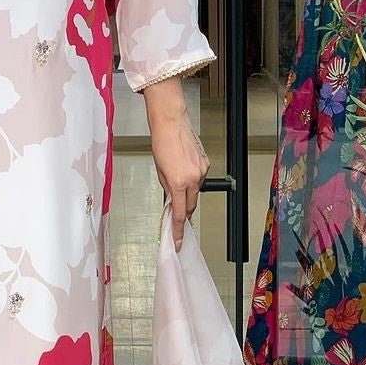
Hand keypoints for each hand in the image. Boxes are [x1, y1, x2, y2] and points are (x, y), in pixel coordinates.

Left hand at [144, 80, 209, 250]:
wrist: (171, 123)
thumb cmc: (161, 143)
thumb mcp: (159, 170)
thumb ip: (167, 188)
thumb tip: (171, 200)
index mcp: (178, 182)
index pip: (178, 213)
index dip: (178, 230)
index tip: (177, 241)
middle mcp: (193, 178)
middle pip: (190, 205)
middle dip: (183, 212)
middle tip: (176, 216)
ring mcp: (202, 171)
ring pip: (195, 191)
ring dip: (187, 192)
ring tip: (176, 179)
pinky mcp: (206, 163)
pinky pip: (199, 178)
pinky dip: (192, 179)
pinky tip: (184, 168)